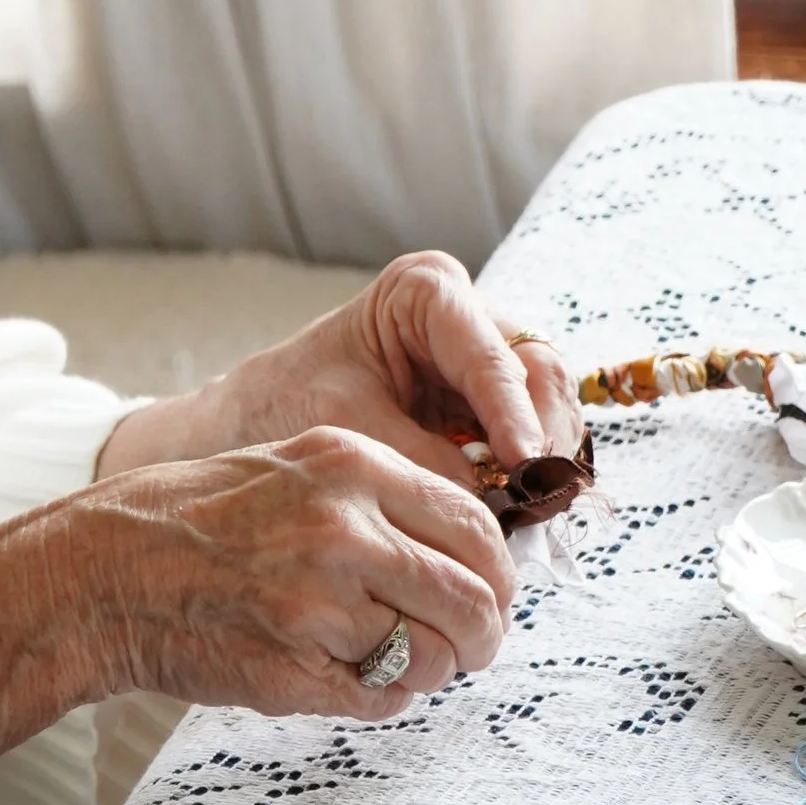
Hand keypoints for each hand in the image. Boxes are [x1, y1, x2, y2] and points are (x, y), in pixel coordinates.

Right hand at [47, 424, 519, 717]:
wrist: (105, 570)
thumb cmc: (198, 519)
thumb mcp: (295, 466)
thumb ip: (380, 499)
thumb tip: (468, 552)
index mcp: (351, 467)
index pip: (476, 527)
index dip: (498, 575)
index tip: (493, 595)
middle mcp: (343, 530)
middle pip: (471, 599)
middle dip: (483, 635)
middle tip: (472, 647)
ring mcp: (318, 603)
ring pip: (433, 658)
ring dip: (431, 671)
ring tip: (399, 662)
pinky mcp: (294, 668)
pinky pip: (382, 699)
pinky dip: (380, 698)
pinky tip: (345, 675)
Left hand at [95, 250, 586, 526]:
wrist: (257, 423)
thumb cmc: (287, 406)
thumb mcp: (346, 427)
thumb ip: (418, 458)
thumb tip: (485, 499)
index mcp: (427, 289)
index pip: (488, 352)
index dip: (512, 411)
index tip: (523, 462)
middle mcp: (469, 313)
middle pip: (537, 370)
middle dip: (542, 437)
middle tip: (539, 499)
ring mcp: (487, 356)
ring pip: (549, 405)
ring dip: (545, 462)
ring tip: (530, 514)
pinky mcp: (491, 403)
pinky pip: (533, 434)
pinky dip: (530, 474)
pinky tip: (518, 512)